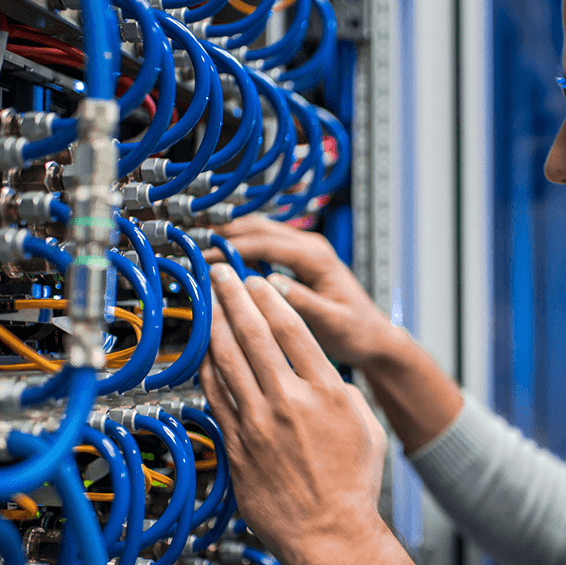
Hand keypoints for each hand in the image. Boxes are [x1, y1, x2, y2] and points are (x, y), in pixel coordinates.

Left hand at [201, 263, 387, 562]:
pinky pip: (215, 395)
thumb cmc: (351, 487)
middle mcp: (290, 401)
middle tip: (222, 275)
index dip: (270, 299)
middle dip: (235, 297)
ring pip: (229, 359)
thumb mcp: (365, 427)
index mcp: (327, 391)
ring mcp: (259, 422)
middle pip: (255, 334)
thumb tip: (323, 376)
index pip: (293, 329)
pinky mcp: (237, 444)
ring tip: (207, 302)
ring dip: (216, 324)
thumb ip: (341, 392)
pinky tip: (203, 351)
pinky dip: (207, 367)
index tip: (258, 282)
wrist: (330, 534)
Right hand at [208, 215, 400, 368]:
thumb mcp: (331, 322)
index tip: (206, 258)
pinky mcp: (299, 260)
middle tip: (192, 247)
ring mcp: (305, 250)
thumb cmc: (357, 331)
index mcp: (317, 257)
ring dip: (230, 236)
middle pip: (259, 228)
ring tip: (199, 247)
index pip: (266, 243)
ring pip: (260, 231)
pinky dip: (241, 246)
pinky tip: (222, 257)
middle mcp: (311, 247)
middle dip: (224, 235)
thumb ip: (302, 302)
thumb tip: (270, 286)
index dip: (232, 248)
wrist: (373, 336)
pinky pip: (264, 245)